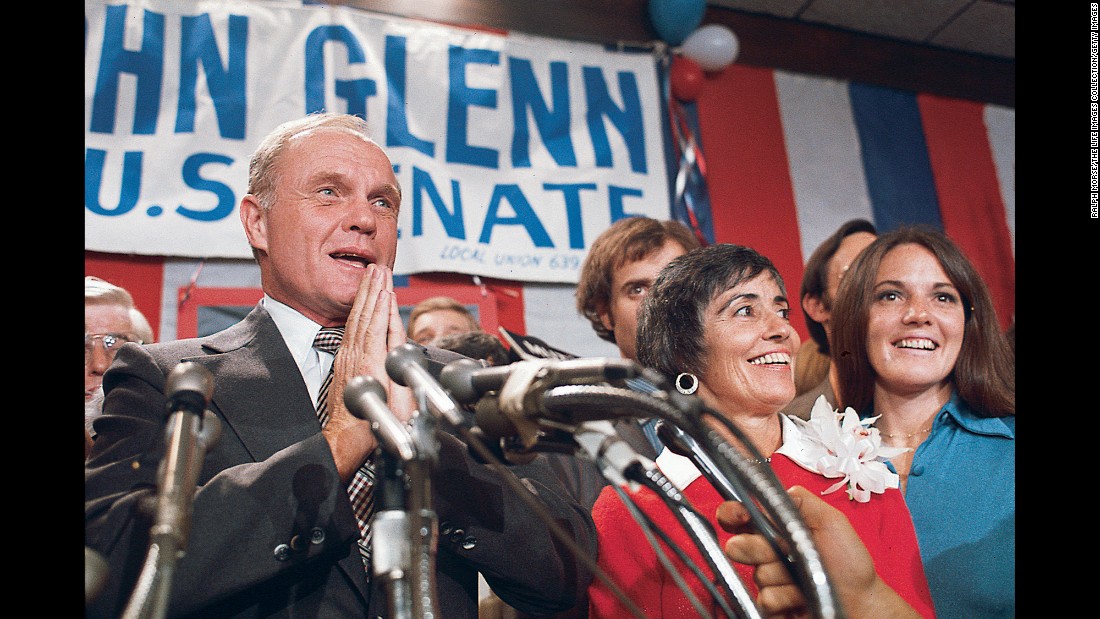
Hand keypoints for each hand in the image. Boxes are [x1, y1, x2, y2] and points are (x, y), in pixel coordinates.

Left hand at [323, 264, 413, 480]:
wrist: (348, 437)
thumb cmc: (375, 422)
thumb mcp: (396, 391)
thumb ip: (395, 359)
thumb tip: (396, 331)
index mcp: (371, 360)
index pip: (378, 323)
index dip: (383, 302)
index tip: (387, 283)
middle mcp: (356, 355)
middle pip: (366, 314)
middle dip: (372, 289)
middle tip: (378, 268)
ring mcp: (348, 357)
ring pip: (357, 319)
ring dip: (365, 296)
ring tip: (371, 277)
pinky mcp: (344, 361)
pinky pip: (351, 329)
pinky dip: (359, 312)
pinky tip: (363, 305)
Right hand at [717, 486, 920, 618]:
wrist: (862, 601)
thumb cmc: (851, 563)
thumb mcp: (832, 521)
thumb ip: (803, 501)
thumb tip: (776, 490)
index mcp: (777, 529)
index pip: (740, 517)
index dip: (733, 513)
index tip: (740, 515)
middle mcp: (768, 553)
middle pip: (739, 545)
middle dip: (758, 548)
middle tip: (781, 552)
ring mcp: (769, 579)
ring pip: (757, 575)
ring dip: (782, 577)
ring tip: (805, 578)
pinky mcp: (772, 605)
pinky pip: (765, 600)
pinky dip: (786, 598)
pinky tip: (802, 596)